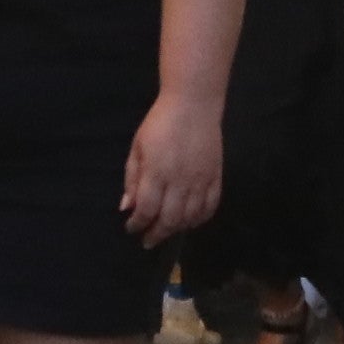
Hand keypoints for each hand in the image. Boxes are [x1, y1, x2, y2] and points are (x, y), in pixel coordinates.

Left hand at [119, 93, 224, 244]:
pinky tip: (190, 221)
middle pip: (169, 219)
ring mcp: (201, 180)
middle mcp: (180, 181)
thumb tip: (127, 207)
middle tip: (148, 240)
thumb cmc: (160, 123)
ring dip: (177, 229)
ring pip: (190, 217)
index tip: (131, 228)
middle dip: (156, 234)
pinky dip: (200, 219)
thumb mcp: (138, 147)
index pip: (147, 209)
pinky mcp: (216, 177)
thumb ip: (132, 178)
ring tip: (166, 230)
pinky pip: (210, 206)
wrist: (193, 104)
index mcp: (157, 172)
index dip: (137, 224)